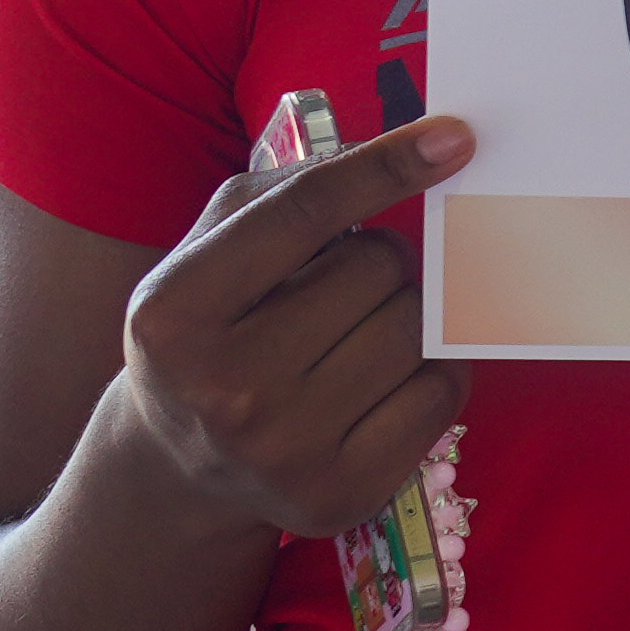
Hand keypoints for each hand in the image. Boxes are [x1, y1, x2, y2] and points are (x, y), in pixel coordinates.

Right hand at [113, 114, 466, 538]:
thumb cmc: (206, 333)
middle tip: (343, 283)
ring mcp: (287, 449)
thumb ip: (284, 189)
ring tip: (352, 331)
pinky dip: (429, 371)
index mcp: (176, 312)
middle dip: (377, 258)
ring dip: (402, 312)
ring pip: (414, 329)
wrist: (178, 467)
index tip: (453, 138)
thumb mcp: (205, 251)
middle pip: (377, 269)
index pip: (304, 213)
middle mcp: (227, 386)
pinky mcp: (345, 492)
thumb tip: (405, 150)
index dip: (385, 167)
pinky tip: (380, 378)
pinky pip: (441, 394)